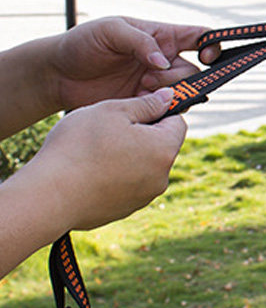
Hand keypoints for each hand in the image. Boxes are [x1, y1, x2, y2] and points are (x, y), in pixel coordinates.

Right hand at [32, 88, 185, 230]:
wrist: (46, 196)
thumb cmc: (78, 147)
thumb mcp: (112, 111)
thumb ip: (146, 103)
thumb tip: (170, 97)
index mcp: (164, 149)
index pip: (177, 122)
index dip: (157, 111)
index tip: (133, 110)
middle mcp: (161, 177)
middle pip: (161, 145)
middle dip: (142, 134)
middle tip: (109, 129)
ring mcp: (143, 197)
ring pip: (143, 165)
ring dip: (128, 155)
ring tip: (95, 151)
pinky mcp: (124, 210)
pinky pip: (126, 185)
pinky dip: (114, 176)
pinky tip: (89, 171)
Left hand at [49, 16, 219, 111]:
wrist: (59, 75)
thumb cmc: (84, 43)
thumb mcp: (110, 30)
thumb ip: (140, 41)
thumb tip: (164, 61)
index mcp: (162, 36)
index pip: (199, 37)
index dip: (212, 45)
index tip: (207, 56)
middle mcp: (164, 60)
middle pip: (194, 70)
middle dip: (181, 77)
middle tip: (151, 78)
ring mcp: (155, 83)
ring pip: (183, 92)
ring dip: (169, 93)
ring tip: (142, 89)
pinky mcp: (145, 103)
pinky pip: (166, 109)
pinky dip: (160, 109)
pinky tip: (139, 103)